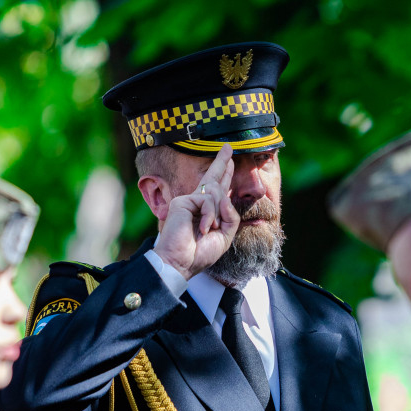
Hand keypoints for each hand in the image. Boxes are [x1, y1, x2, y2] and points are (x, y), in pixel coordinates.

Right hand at [153, 144, 238, 280]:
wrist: (180, 263)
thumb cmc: (199, 254)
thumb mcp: (224, 236)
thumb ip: (230, 217)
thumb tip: (227, 198)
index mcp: (206, 212)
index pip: (218, 190)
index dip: (225, 174)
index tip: (230, 161)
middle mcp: (196, 203)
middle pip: (213, 179)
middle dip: (222, 163)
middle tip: (229, 147)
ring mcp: (188, 201)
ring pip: (216, 195)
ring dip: (217, 214)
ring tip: (209, 230)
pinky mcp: (182, 202)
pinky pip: (207, 201)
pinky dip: (209, 216)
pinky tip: (205, 228)